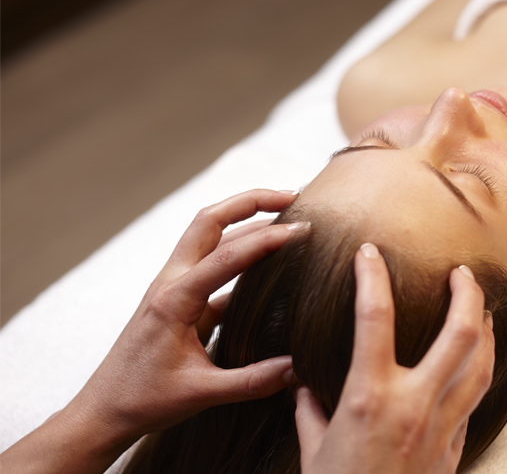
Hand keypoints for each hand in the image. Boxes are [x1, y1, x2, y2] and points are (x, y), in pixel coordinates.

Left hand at [1, 189, 306, 472]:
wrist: (102, 412)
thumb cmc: (144, 401)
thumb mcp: (202, 394)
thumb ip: (254, 382)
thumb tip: (299, 370)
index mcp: (173, 300)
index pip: (227, 256)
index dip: (267, 239)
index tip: (302, 229)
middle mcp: (170, 282)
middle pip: (210, 220)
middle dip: (250, 201)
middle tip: (292, 195)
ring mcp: (172, 286)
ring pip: (209, 235)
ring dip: (245, 219)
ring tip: (286, 215)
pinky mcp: (178, 298)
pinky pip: (212, 263)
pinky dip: (241, 251)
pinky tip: (269, 261)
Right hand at [295, 243, 494, 473]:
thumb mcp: (312, 451)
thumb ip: (310, 411)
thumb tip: (303, 387)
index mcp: (368, 397)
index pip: (373, 317)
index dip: (371, 276)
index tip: (369, 254)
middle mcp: (413, 403)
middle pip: (459, 333)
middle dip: (467, 294)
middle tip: (463, 272)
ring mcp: (442, 425)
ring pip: (482, 364)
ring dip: (486, 330)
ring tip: (480, 310)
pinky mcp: (455, 447)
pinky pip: (476, 400)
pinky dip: (481, 373)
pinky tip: (478, 363)